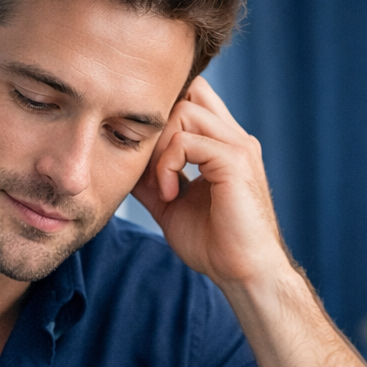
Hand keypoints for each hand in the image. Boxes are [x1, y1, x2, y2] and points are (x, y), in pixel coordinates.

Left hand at [131, 77, 292, 288]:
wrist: (244, 274)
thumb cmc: (215, 245)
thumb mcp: (171, 204)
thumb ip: (152, 178)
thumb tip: (122, 159)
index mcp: (223, 144)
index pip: (193, 97)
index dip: (163, 116)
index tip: (146, 157)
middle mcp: (234, 138)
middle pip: (187, 92)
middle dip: (157, 127)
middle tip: (149, 170)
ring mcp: (238, 146)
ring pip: (184, 111)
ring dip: (159, 148)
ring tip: (160, 187)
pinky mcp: (235, 161)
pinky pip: (186, 141)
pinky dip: (167, 166)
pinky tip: (169, 196)